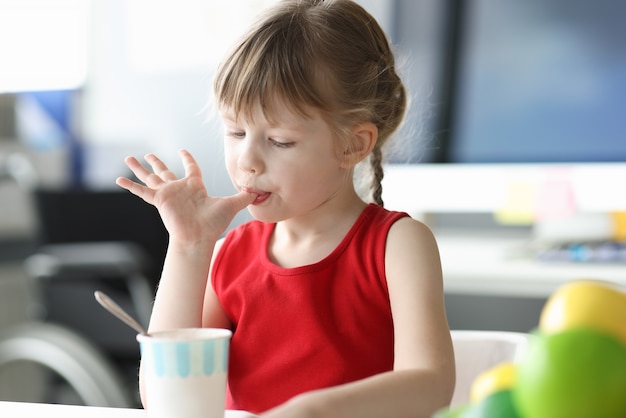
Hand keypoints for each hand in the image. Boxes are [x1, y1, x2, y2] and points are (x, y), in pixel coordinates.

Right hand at [116, 149, 254, 247]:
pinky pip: (142, 191)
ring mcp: (167, 194)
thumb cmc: (213, 224)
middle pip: (165, 172)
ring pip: (151, 177)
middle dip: (157, 163)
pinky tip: (118, 179)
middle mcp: (179, 189)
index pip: (190, 169)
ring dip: (140, 168)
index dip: (186, 159)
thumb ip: (243, 196)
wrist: (199, 237)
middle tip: (147, 155)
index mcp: (194, 187)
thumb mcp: (231, 204)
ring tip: (128, 158)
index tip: (182, 151)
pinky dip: (131, 186)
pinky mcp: (159, 200)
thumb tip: (258, 192)